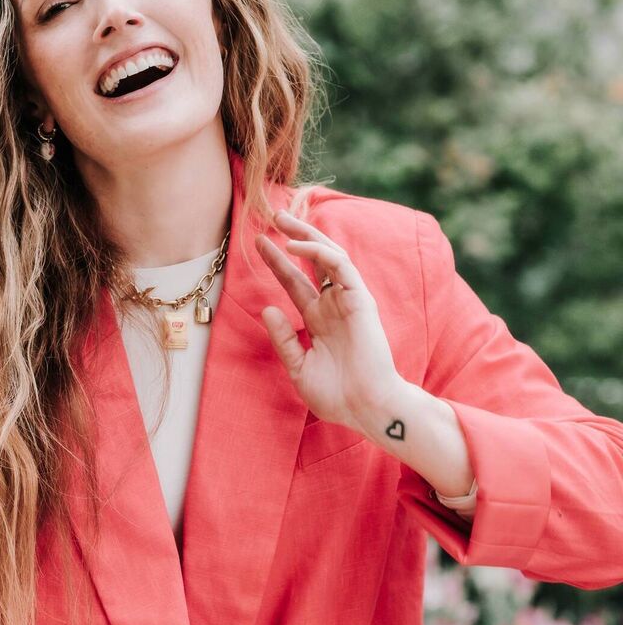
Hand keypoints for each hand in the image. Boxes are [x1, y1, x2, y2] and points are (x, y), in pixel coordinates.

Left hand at [253, 209, 402, 432]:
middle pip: (312, 262)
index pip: (295, 283)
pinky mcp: (360, 300)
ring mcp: (347, 301)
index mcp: (318, 320)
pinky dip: (319, 252)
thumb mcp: (299, 367)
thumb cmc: (337, 395)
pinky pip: (340, 266)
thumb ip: (283, 339)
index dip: (278, 263)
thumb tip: (268, 309)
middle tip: (273, 217)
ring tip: (282, 221)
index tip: (259, 244)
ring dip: (306, 235)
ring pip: (328, 256)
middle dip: (294, 237)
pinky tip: (297, 245)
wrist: (365, 408)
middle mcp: (332, 305)